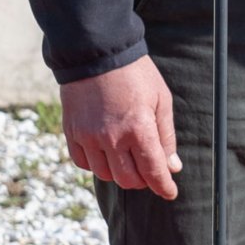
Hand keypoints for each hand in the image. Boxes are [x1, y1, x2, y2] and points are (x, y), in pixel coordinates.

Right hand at [60, 56, 178, 198]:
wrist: (97, 52)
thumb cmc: (135, 74)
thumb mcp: (161, 100)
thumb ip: (166, 136)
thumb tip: (172, 166)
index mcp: (138, 129)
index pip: (153, 172)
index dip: (164, 187)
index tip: (170, 192)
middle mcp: (112, 137)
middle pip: (128, 180)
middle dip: (143, 181)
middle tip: (149, 171)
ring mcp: (89, 136)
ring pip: (106, 175)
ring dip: (120, 173)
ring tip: (128, 158)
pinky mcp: (72, 132)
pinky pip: (84, 163)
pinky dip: (96, 164)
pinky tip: (106, 153)